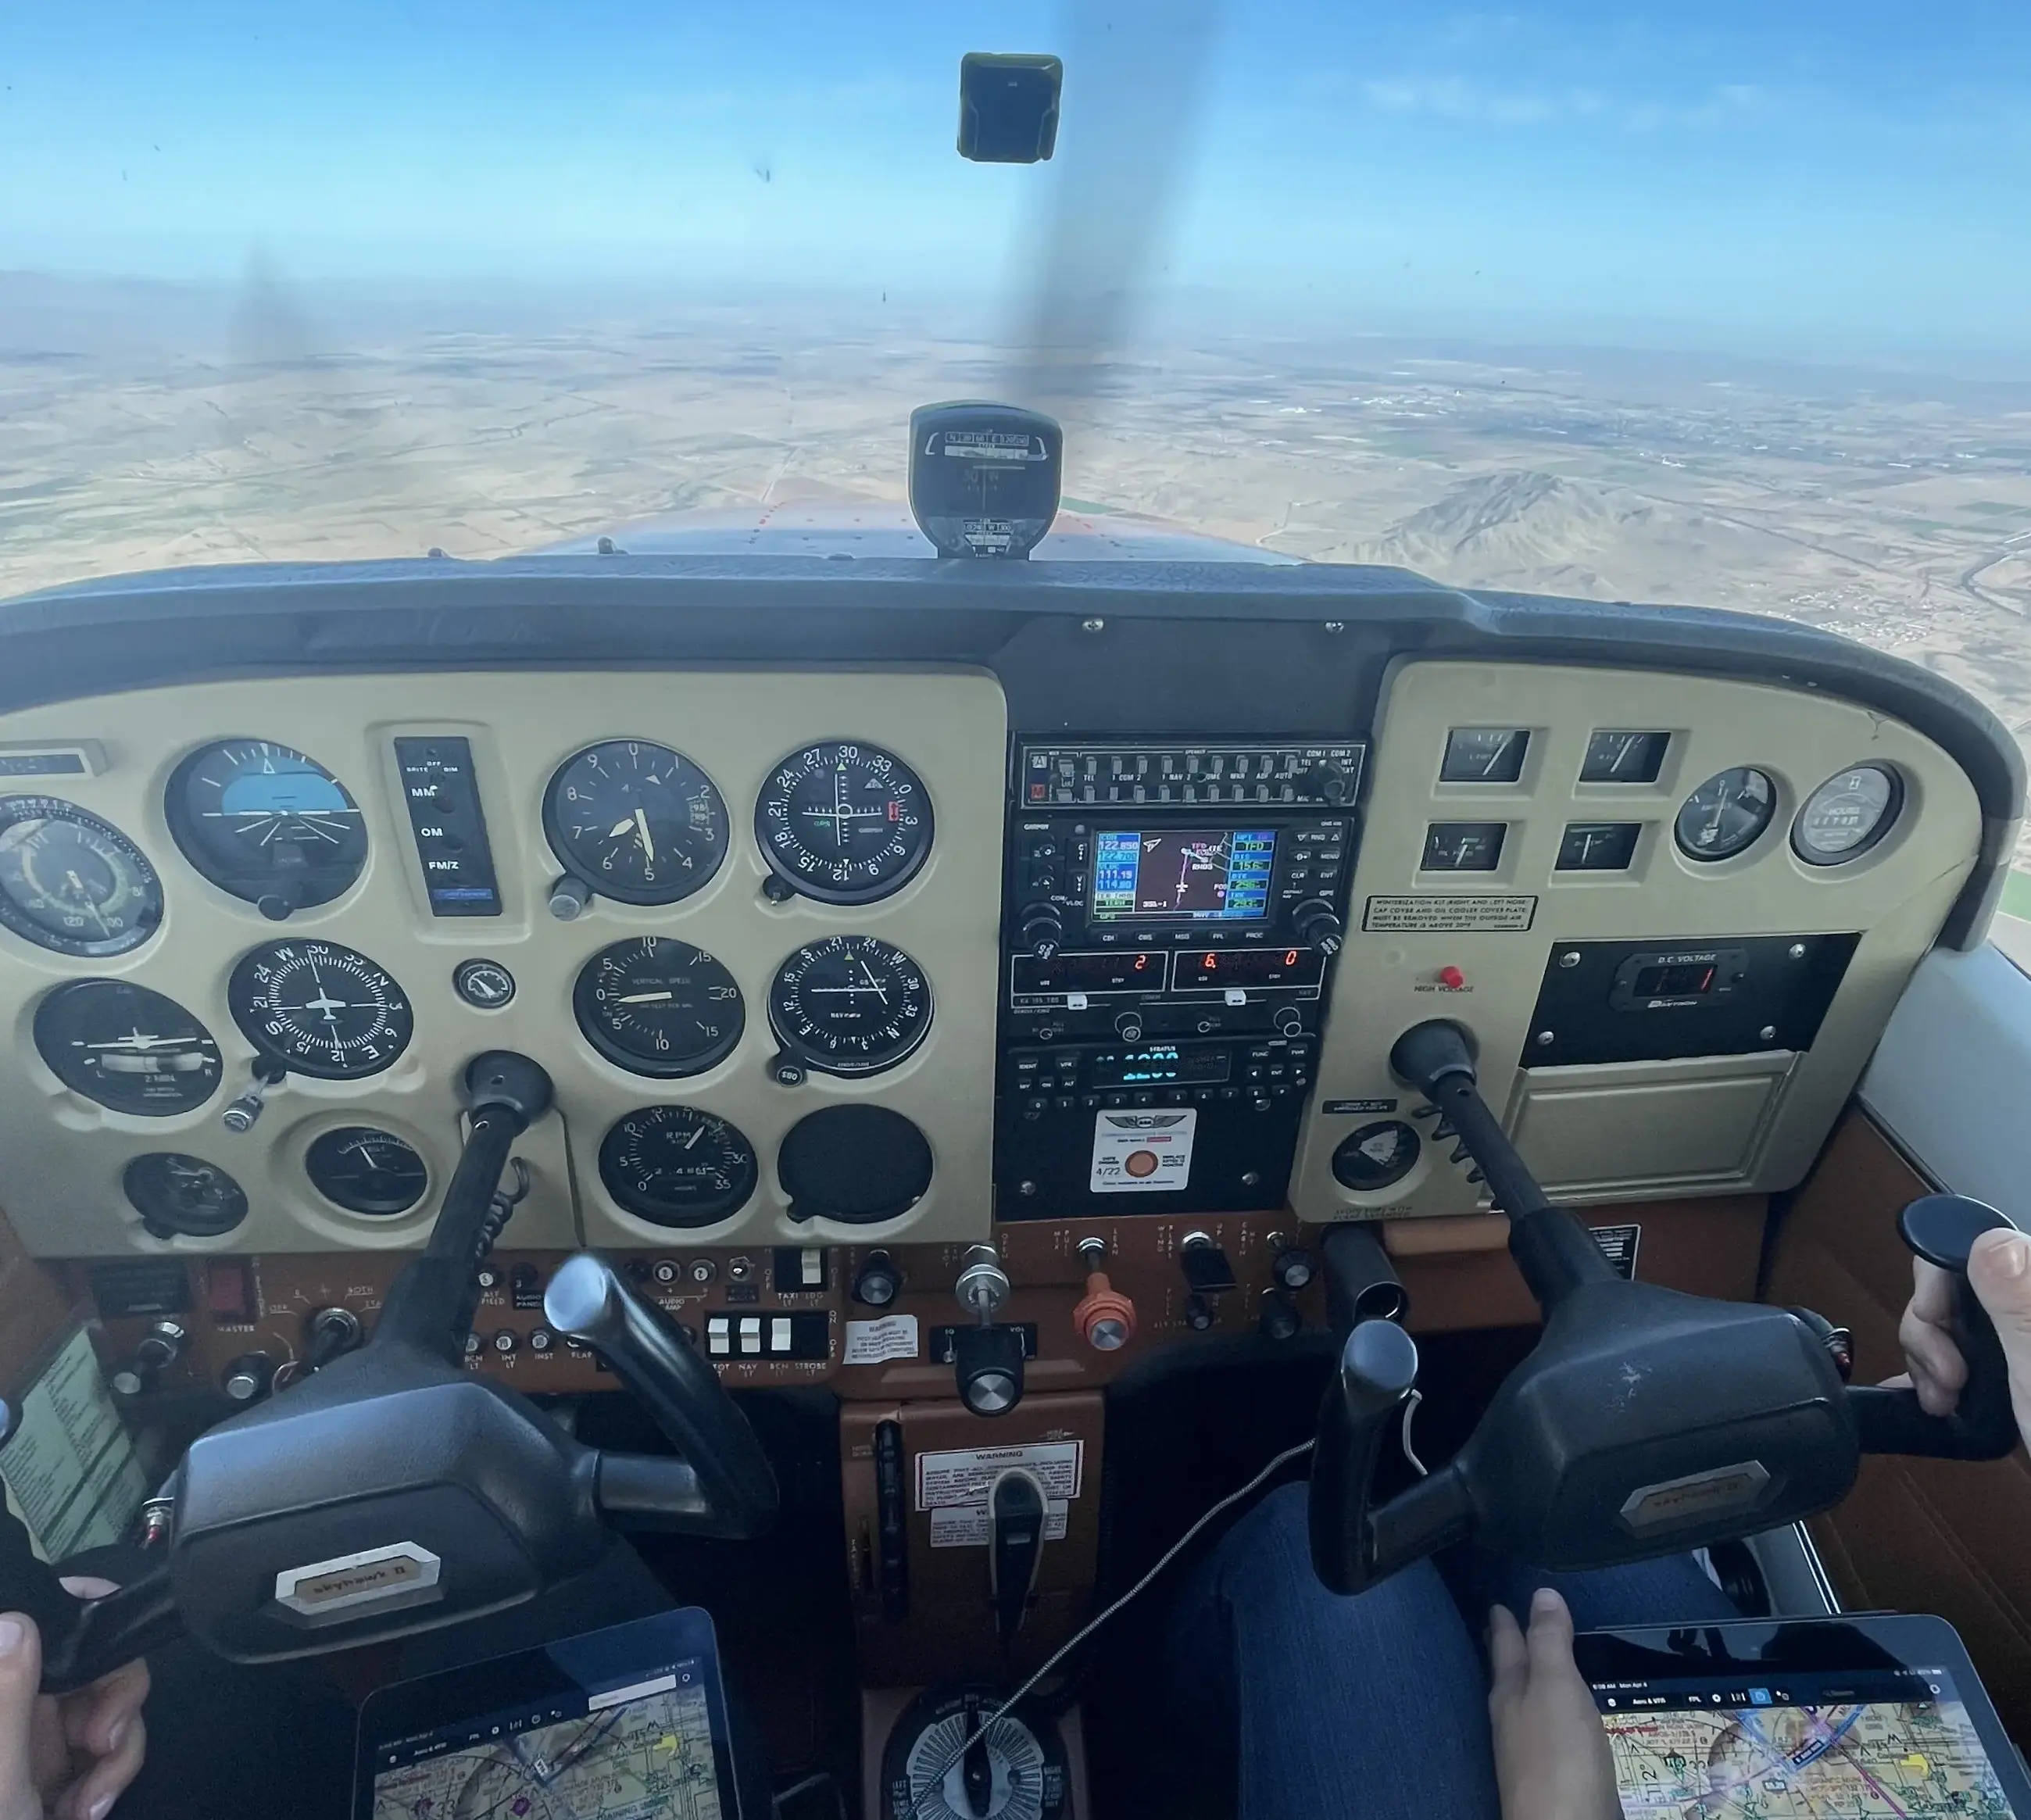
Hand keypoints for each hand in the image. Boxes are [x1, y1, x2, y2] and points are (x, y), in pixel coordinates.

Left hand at [0, 1581, 148, 1819]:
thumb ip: (5, 1703)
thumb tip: (16, 1618)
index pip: (31, 1623)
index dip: (77, 1605)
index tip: (112, 1631)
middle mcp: (9, 1712)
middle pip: (84, 1655)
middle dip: (112, 1695)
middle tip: (107, 1741)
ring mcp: (33, 1742)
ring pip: (105, 1699)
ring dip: (117, 1747)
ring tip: (93, 1800)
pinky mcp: (61, 1772)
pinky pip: (109, 1744)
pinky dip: (111, 1774)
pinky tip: (90, 1809)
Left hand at [1488, 1588, 1620, 1819]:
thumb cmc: (1559, 1756)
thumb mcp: (1557, 1688)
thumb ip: (1550, 1643)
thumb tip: (1541, 1592)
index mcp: (1510, 1692)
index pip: (1505, 1646)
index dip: (1504, 1623)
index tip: (1496, 1603)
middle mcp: (1511, 1720)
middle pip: (1506, 1676)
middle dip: (1505, 1651)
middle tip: (1499, 1627)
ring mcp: (1525, 1753)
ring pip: (1522, 1706)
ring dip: (1526, 1683)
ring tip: (1529, 1669)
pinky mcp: (1547, 1779)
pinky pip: (1542, 1734)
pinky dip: (1546, 1716)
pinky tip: (1554, 1723)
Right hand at [1893, 1226, 2030, 1447]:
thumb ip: (2023, 1305)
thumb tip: (1992, 1241)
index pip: (1980, 1243)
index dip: (1941, 1278)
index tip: (1938, 1326)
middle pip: (1960, 1280)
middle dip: (1933, 1328)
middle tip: (1944, 1381)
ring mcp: (2027, 1337)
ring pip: (1957, 1317)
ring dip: (1932, 1356)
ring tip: (1941, 1401)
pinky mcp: (2022, 1367)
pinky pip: (1968, 1349)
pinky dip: (1939, 1368)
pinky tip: (1928, 1395)